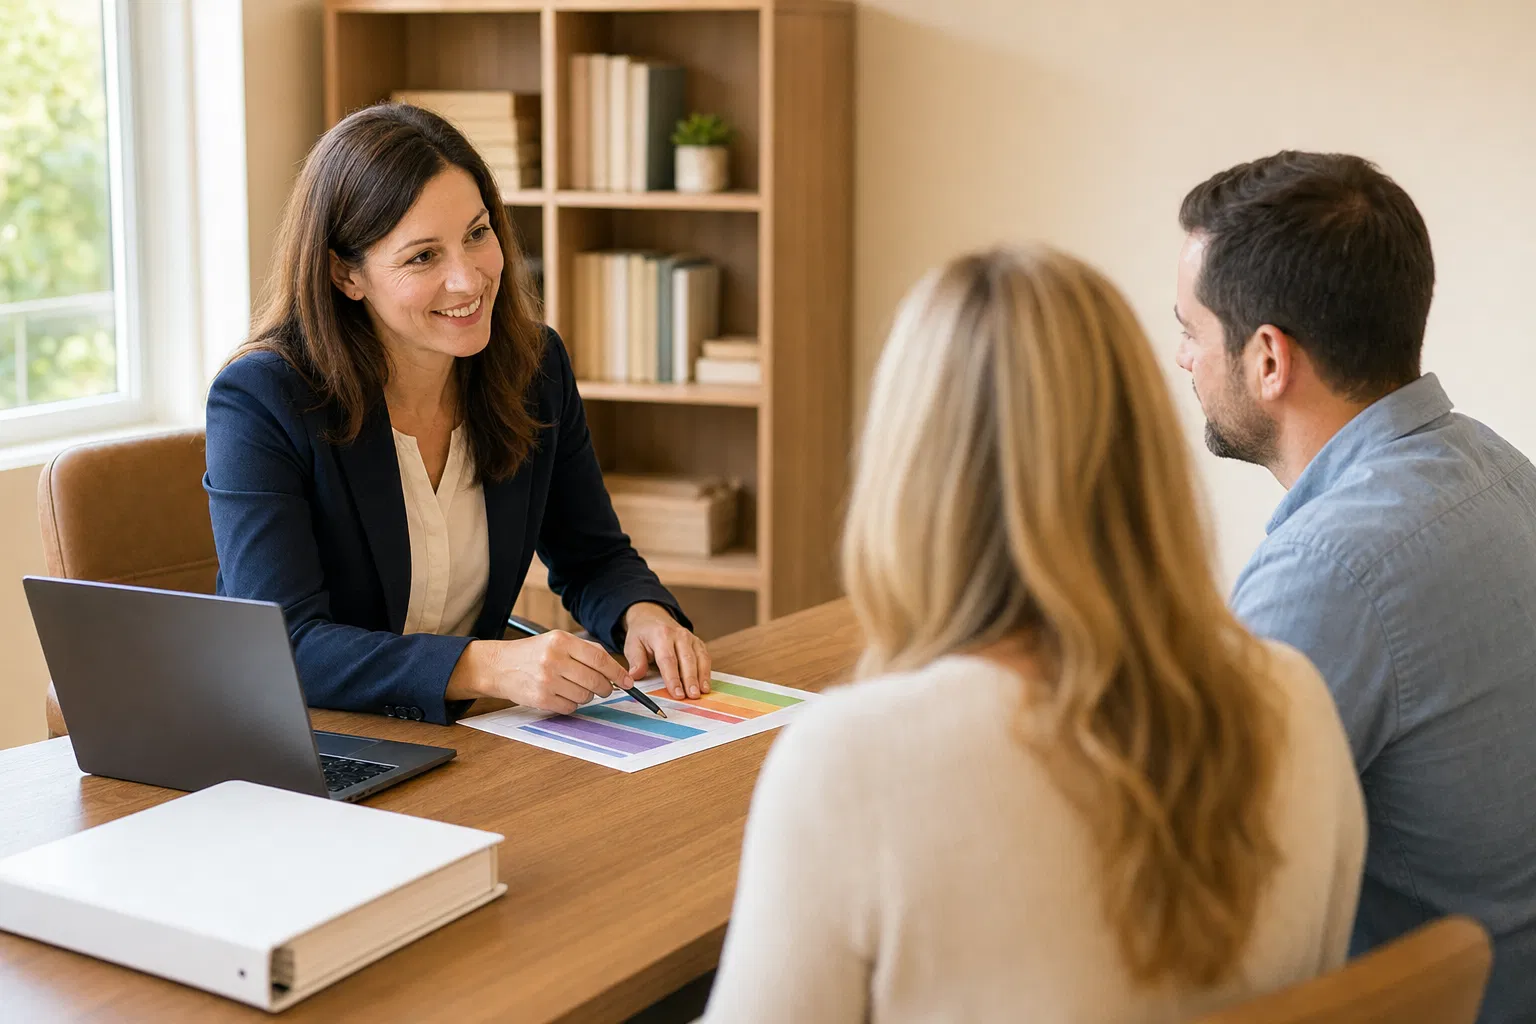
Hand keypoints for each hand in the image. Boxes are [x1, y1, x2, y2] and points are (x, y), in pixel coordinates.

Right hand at [444, 631, 628, 713]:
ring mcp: (546, 680)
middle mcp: (554, 659)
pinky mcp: (540, 698)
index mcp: (561, 641)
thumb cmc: (533, 653)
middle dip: (606, 688)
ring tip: (576, 688)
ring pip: (585, 696)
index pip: (599, 658)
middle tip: (606, 689)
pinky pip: (570, 707)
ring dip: (587, 696)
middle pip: (595, 679)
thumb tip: (615, 670)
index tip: (627, 682)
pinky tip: (563, 695)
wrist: (500, 666)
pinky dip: (572, 704)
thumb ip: (585, 650)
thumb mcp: (557, 640)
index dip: (617, 672)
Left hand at [622, 602, 711, 699]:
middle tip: (692, 696)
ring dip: (701, 677)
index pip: (668, 659)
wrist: (652, 617)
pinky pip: (705, 658)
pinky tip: (705, 685)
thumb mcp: (632, 645)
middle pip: (687, 660)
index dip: (673, 678)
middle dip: (690, 680)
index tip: (677, 693)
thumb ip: (635, 661)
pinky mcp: (698, 643)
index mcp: (661, 634)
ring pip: (699, 659)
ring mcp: (691, 638)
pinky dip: (706, 672)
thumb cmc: (642, 634)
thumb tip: (635, 676)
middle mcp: (679, 635)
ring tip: (701, 693)